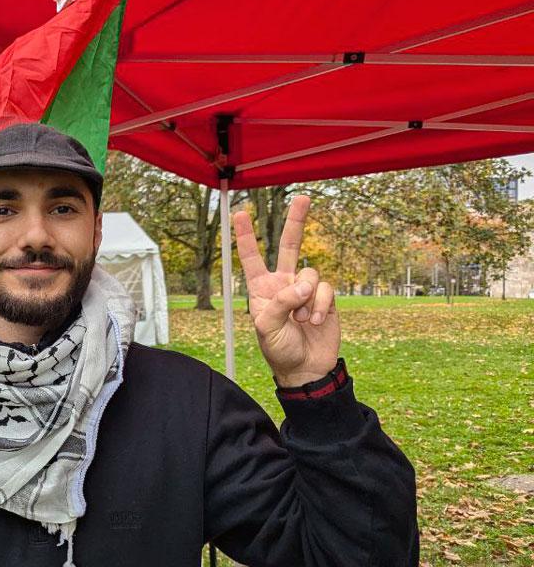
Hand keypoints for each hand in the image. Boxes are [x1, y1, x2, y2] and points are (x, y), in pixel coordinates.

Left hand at [232, 195, 339, 386]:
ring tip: (302, 320)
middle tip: (303, 198)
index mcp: (261, 289)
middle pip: (290, 246)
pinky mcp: (325, 298)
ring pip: (311, 274)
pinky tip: (316, 322)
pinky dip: (320, 305)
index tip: (240, 213)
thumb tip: (304, 285)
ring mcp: (305, 289)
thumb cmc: (278, 349)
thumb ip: (281, 303)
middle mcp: (283, 283)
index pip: (251, 258)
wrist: (305, 368)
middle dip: (296, 222)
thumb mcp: (267, 328)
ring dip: (307, 298)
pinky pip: (326, 289)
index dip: (245, 236)